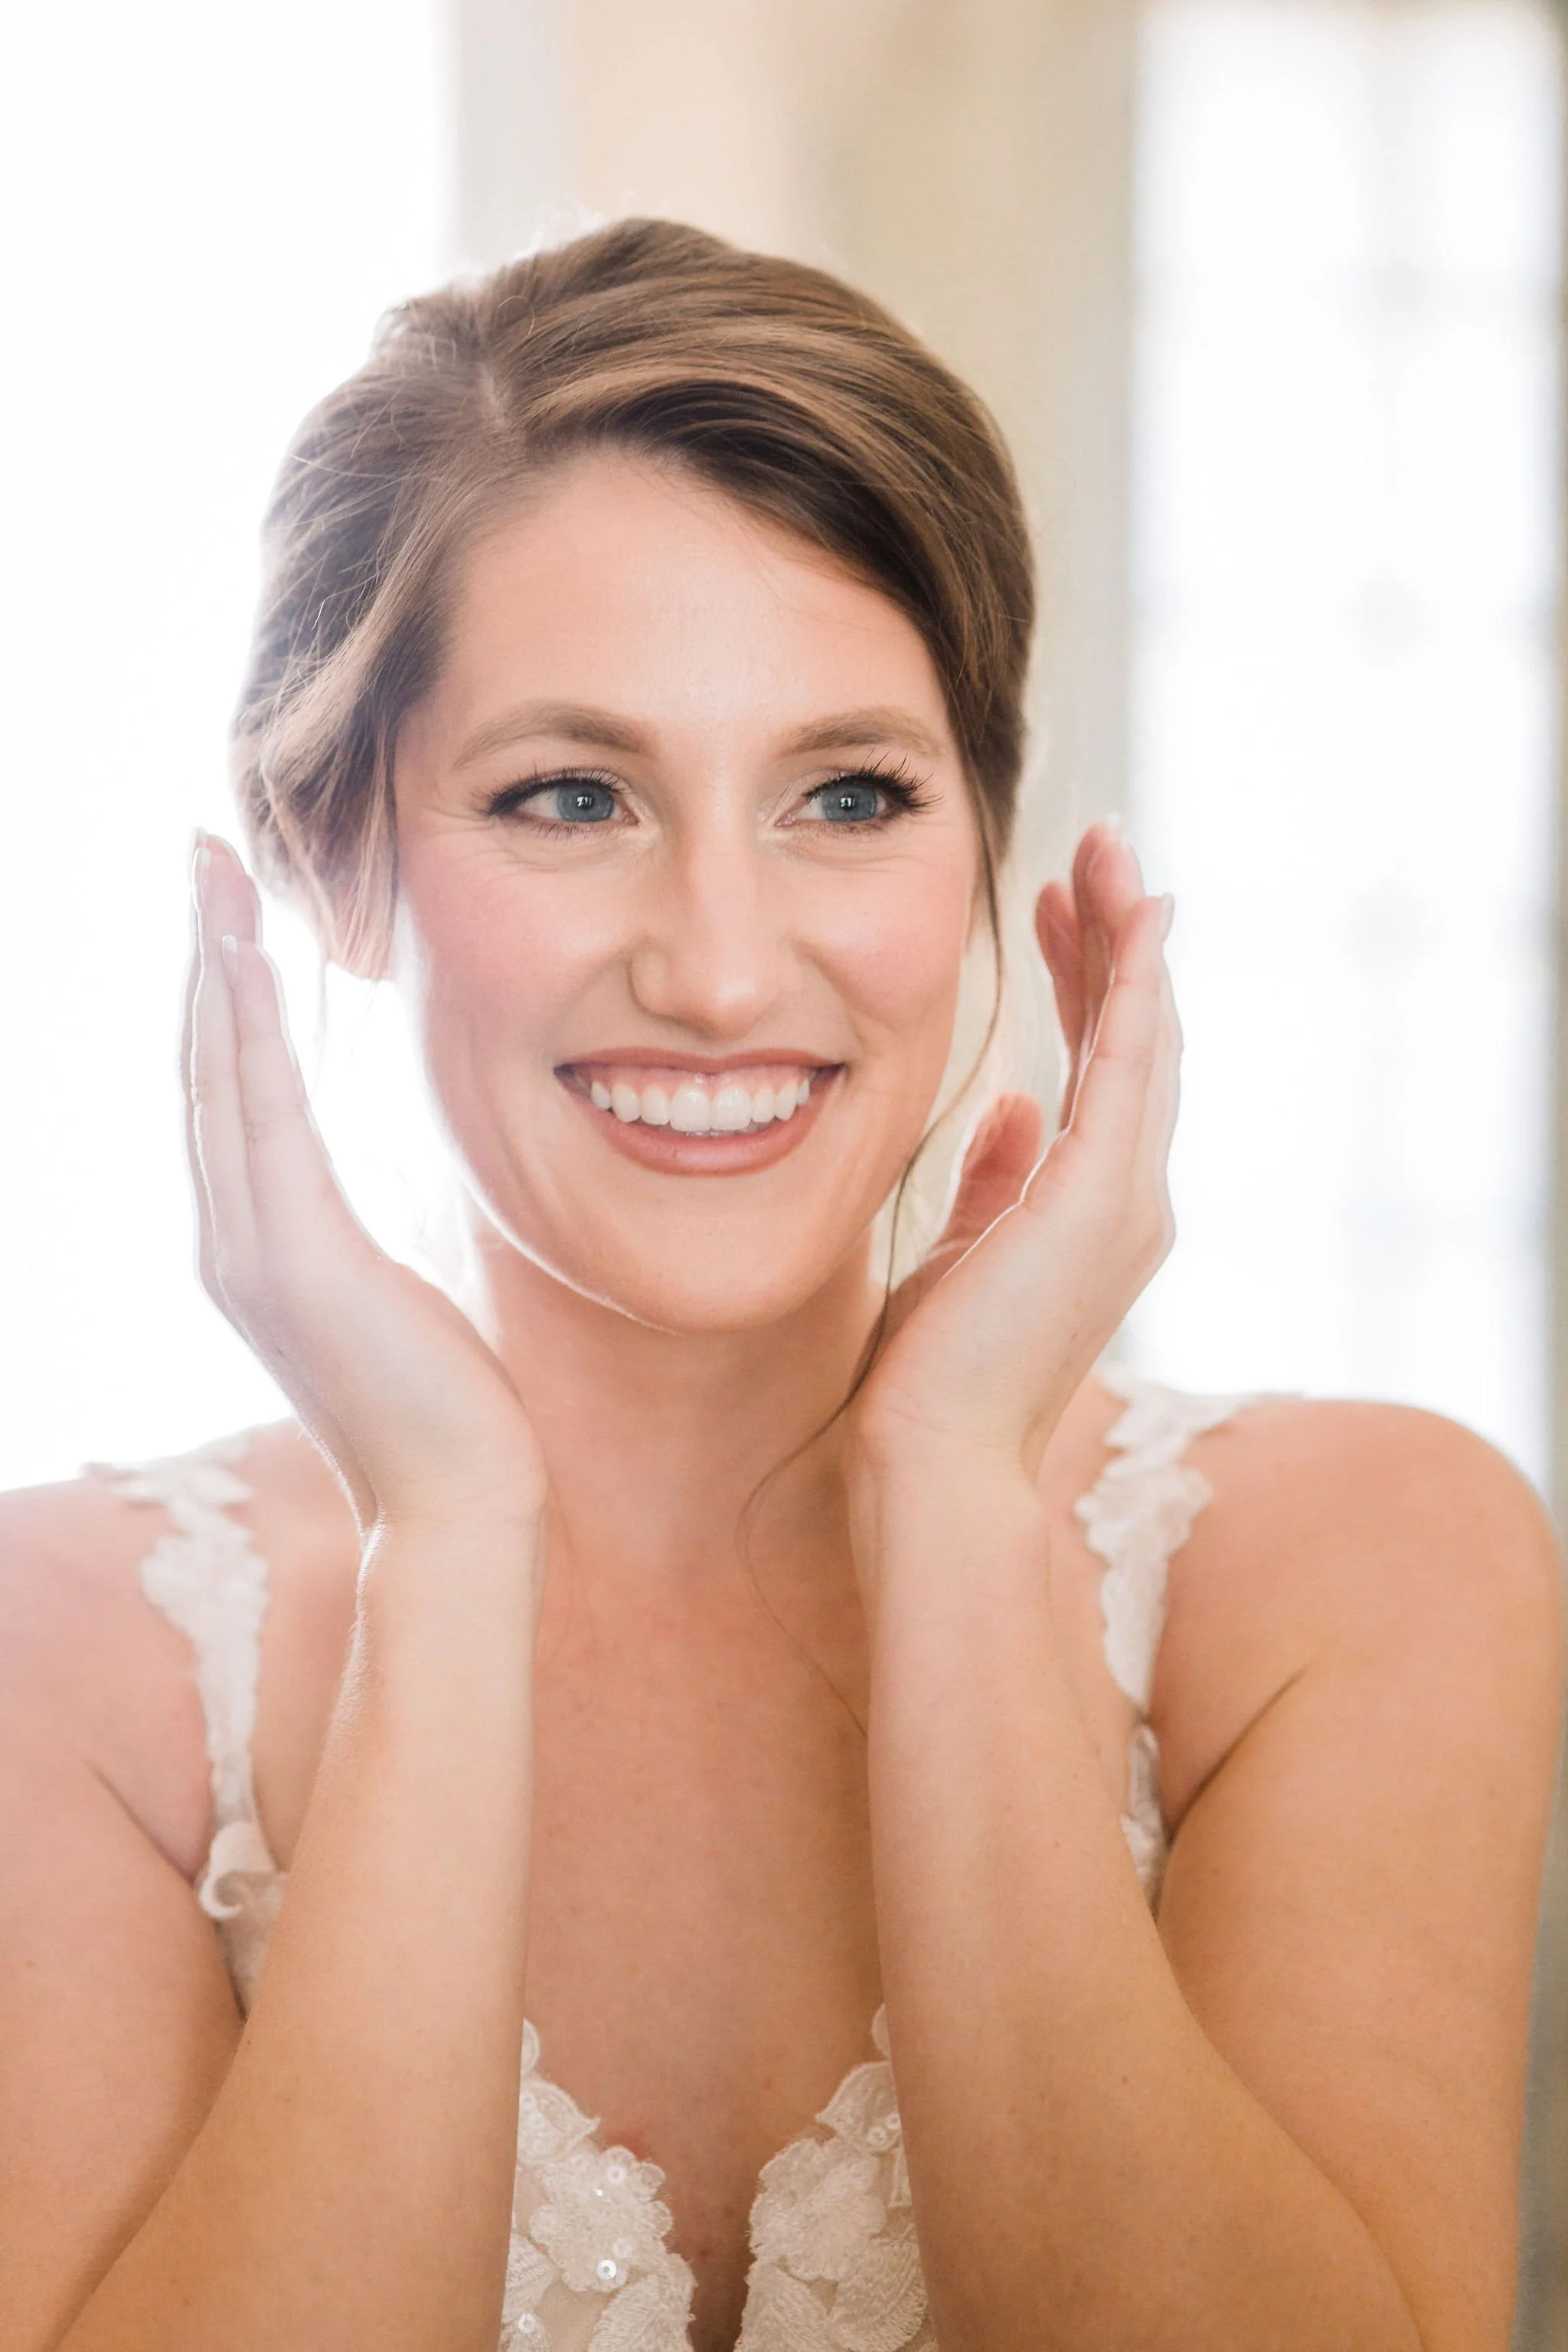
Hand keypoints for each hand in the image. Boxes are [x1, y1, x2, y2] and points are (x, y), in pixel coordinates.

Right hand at [183, 834, 547, 1535]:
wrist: (452, 1501)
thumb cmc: (440, 1402)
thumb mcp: (388, 1292)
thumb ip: (347, 1232)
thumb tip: (353, 1192)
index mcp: (253, 1245)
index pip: (225, 1094)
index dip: (215, 996)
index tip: (221, 910)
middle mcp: (228, 1242)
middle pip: (202, 1067)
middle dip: (200, 955)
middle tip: (200, 854)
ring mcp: (249, 1252)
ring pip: (218, 1079)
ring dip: (212, 969)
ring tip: (211, 878)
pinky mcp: (293, 1261)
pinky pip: (263, 1121)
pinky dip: (246, 1036)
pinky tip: (241, 963)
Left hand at [848, 821, 1177, 1491]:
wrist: (934, 1457)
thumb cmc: (936, 1374)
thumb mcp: (961, 1252)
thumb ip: (992, 1177)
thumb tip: (1006, 1106)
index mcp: (1091, 1211)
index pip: (1099, 1070)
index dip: (1086, 981)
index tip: (1058, 910)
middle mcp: (1129, 1200)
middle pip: (1136, 1040)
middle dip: (1116, 940)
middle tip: (1095, 854)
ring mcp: (1127, 1201)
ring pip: (1146, 1038)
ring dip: (1130, 940)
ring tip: (1110, 854)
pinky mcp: (1104, 1201)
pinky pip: (1131, 1067)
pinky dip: (1136, 988)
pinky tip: (1134, 919)